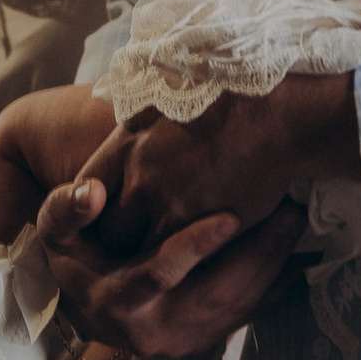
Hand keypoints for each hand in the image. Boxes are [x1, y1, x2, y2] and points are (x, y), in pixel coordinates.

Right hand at [37, 178, 305, 357]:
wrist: (86, 305)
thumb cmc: (76, 257)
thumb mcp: (57, 232)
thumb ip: (66, 209)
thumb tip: (92, 191)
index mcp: (116, 301)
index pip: (159, 274)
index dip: (195, 246)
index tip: (231, 215)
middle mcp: (153, 330)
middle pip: (215, 296)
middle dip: (257, 254)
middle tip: (289, 212)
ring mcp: (183, 340)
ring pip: (238, 308)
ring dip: (273, 266)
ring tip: (296, 223)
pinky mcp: (204, 340)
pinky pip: (247, 316)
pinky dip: (275, 287)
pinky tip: (298, 256)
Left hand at [89, 75, 360, 249]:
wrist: (274, 115)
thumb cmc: (230, 97)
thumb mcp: (169, 97)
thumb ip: (141, 122)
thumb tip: (129, 129)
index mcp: (127, 140)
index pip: (87, 184)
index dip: (91, 203)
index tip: (101, 212)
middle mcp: (137, 174)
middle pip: (107, 225)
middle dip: (115, 238)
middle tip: (126, 246)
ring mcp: (163, 203)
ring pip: (136, 249)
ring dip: (145, 257)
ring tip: (159, 262)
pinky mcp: (193, 226)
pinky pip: (170, 258)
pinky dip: (178, 262)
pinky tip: (189, 262)